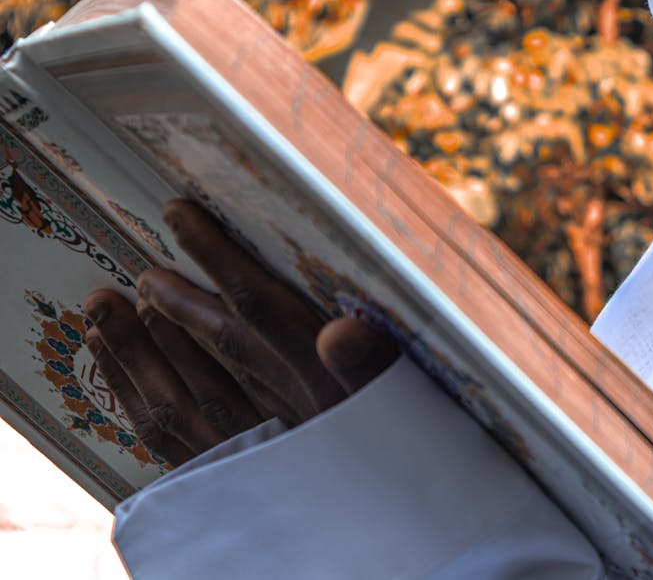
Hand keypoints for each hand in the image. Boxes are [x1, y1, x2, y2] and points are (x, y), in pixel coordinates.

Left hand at [83, 200, 398, 464]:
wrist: (416, 544)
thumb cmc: (425, 474)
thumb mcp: (416, 419)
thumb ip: (378, 374)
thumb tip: (340, 331)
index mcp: (326, 389)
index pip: (260, 314)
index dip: (221, 261)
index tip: (183, 218)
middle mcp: (290, 419)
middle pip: (220, 351)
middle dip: (178, 302)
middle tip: (137, 263)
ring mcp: (269, 455)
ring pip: (194, 399)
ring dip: (152, 352)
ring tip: (116, 315)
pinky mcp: (257, 485)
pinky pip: (189, 447)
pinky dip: (159, 407)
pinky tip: (147, 390)